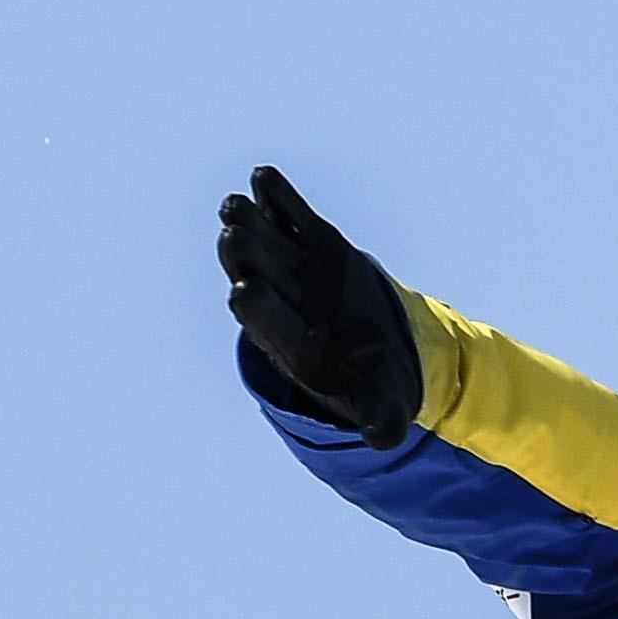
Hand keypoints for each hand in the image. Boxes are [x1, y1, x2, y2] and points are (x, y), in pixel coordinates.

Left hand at [216, 165, 420, 443]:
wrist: (374, 348)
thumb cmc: (373, 383)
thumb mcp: (384, 404)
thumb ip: (382, 419)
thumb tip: (383, 440)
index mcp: (298, 350)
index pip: (271, 328)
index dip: (259, 311)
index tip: (243, 292)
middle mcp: (288, 307)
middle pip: (260, 280)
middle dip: (246, 259)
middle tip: (232, 236)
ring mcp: (295, 272)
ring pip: (267, 246)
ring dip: (249, 225)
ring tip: (234, 204)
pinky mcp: (311, 245)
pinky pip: (290, 219)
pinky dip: (277, 199)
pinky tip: (263, 178)